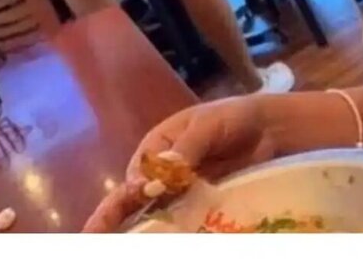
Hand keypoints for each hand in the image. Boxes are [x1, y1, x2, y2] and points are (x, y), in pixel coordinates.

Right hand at [82, 97, 278, 231]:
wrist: (270, 129)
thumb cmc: (233, 118)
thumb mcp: (208, 126)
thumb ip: (186, 149)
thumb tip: (159, 176)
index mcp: (158, 144)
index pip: (136, 172)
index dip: (131, 187)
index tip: (135, 194)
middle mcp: (163, 171)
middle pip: (133, 198)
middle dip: (112, 218)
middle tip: (92, 236)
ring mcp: (181, 190)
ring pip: (153, 214)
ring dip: (138, 230)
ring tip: (118, 244)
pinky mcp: (201, 204)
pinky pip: (181, 221)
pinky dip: (171, 232)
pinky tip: (165, 241)